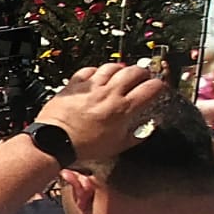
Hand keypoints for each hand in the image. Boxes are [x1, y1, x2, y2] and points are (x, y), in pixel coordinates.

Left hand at [33, 64, 166, 161]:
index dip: (159, 85)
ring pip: (112, 67)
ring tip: (122, 74)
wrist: (54, 141)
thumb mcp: (116, 146)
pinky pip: (89, 70)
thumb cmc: (83, 146)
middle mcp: (109, 94)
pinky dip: (97, 71)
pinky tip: (98, 77)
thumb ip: (136, 136)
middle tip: (143, 77)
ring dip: (121, 69)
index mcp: (123, 109)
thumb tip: (148, 128)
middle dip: (143, 72)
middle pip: (134, 72)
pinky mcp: (75, 85)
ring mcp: (91, 87)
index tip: (159, 87)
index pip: (151, 88)